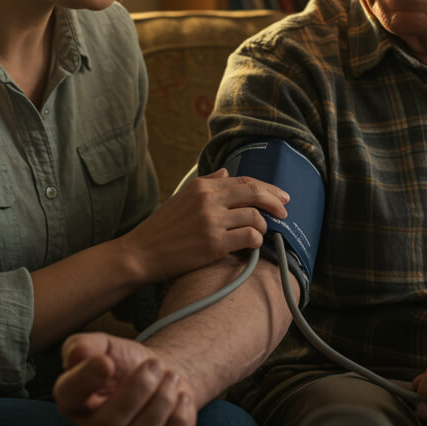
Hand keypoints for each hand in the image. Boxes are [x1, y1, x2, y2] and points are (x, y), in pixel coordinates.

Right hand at [54, 332, 197, 425]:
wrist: (161, 376)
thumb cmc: (126, 362)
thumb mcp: (106, 345)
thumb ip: (87, 344)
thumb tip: (77, 354)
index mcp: (73, 400)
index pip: (69, 396)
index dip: (86, 379)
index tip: (107, 362)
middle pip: (109, 424)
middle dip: (139, 389)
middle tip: (156, 365)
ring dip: (162, 402)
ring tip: (171, 378)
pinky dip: (178, 421)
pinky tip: (181, 399)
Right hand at [122, 168, 288, 281]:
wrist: (141, 252)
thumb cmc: (162, 228)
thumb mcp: (182, 197)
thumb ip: (207, 183)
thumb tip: (227, 172)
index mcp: (202, 186)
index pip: (244, 181)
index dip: (267, 188)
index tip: (281, 196)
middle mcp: (208, 200)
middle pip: (255, 194)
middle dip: (275, 201)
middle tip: (285, 211)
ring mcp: (212, 221)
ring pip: (255, 217)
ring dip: (264, 226)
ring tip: (260, 233)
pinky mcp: (214, 244)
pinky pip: (249, 237)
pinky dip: (256, 240)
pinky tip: (252, 245)